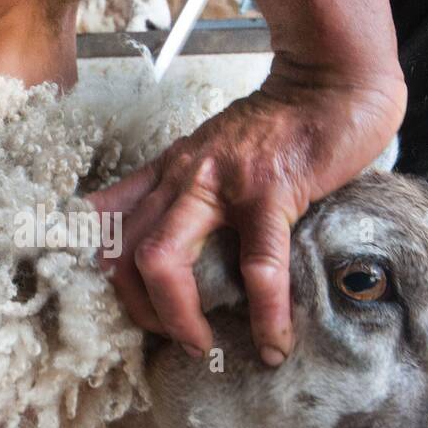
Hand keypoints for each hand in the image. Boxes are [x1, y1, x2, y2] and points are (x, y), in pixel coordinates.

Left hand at [89, 59, 406, 364]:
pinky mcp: (269, 192)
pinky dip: (264, 313)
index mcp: (167, 170)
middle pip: (121, 251)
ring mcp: (220, 184)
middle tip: (171, 337)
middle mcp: (181, 176)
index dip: (96, 268)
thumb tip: (178, 234)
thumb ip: (191, 186)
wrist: (331, 81)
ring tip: (203, 346)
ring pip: (163, 259)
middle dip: (137, 309)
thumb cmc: (281, 125)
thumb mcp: (215, 150)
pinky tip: (274, 343)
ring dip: (176, 317)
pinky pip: (258, 265)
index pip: (102, 218)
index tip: (119, 306)